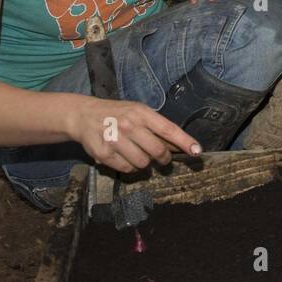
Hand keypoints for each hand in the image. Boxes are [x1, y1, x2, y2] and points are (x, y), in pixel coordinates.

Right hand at [66, 95, 202, 173]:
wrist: (84, 115)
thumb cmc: (117, 114)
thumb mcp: (138, 112)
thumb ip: (157, 127)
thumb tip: (180, 145)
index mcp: (141, 113)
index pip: (168, 129)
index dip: (184, 141)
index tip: (197, 151)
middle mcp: (129, 125)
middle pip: (157, 151)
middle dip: (163, 158)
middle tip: (161, 158)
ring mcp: (115, 140)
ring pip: (142, 164)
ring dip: (145, 163)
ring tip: (137, 153)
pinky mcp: (104, 154)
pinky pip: (126, 169)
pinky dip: (129, 167)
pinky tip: (123, 156)